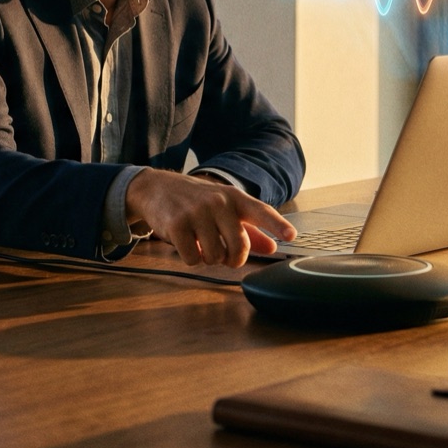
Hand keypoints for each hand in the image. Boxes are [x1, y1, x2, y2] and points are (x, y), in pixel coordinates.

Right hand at [125, 169, 296, 267]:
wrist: (156, 188)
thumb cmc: (196, 201)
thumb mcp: (224, 209)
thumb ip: (249, 230)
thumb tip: (272, 247)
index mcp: (234, 198)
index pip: (260, 211)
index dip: (277, 225)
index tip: (291, 236)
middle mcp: (218, 202)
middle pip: (238, 246)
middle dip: (233, 259)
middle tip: (225, 256)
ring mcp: (197, 212)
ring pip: (215, 256)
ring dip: (208, 258)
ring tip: (200, 243)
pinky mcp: (177, 224)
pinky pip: (193, 258)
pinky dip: (191, 258)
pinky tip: (185, 243)